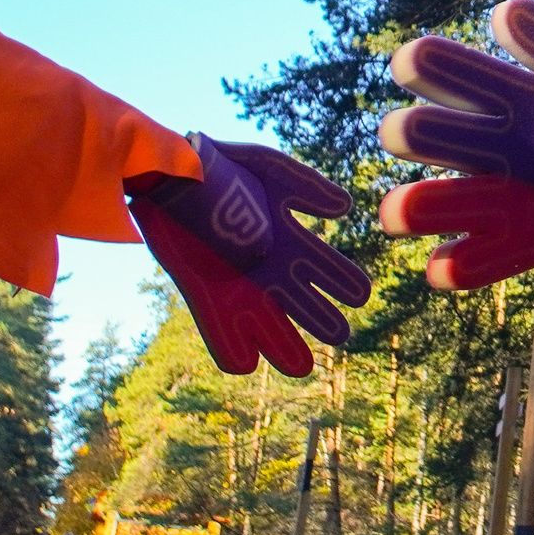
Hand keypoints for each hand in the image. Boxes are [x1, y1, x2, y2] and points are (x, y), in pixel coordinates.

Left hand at [129, 133, 371, 377]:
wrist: (172, 173)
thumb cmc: (220, 166)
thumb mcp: (271, 169)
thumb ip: (308, 187)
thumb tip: (346, 207)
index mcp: (285, 238)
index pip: (323, 266)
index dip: (343, 280)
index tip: (361, 294)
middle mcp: (264, 265)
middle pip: (300, 300)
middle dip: (321, 319)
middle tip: (342, 336)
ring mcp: (234, 281)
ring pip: (265, 322)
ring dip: (283, 344)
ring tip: (302, 368)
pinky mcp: (203, 291)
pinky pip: (218, 326)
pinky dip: (229, 347)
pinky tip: (245, 364)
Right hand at [377, 0, 533, 288]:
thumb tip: (501, 15)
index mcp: (511, 98)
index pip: (451, 75)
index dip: (426, 68)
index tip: (410, 63)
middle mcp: (499, 146)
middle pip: (436, 139)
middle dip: (415, 136)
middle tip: (403, 133)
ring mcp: (512, 195)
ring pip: (449, 203)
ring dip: (418, 208)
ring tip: (397, 213)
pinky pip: (487, 260)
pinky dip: (459, 267)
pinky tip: (439, 267)